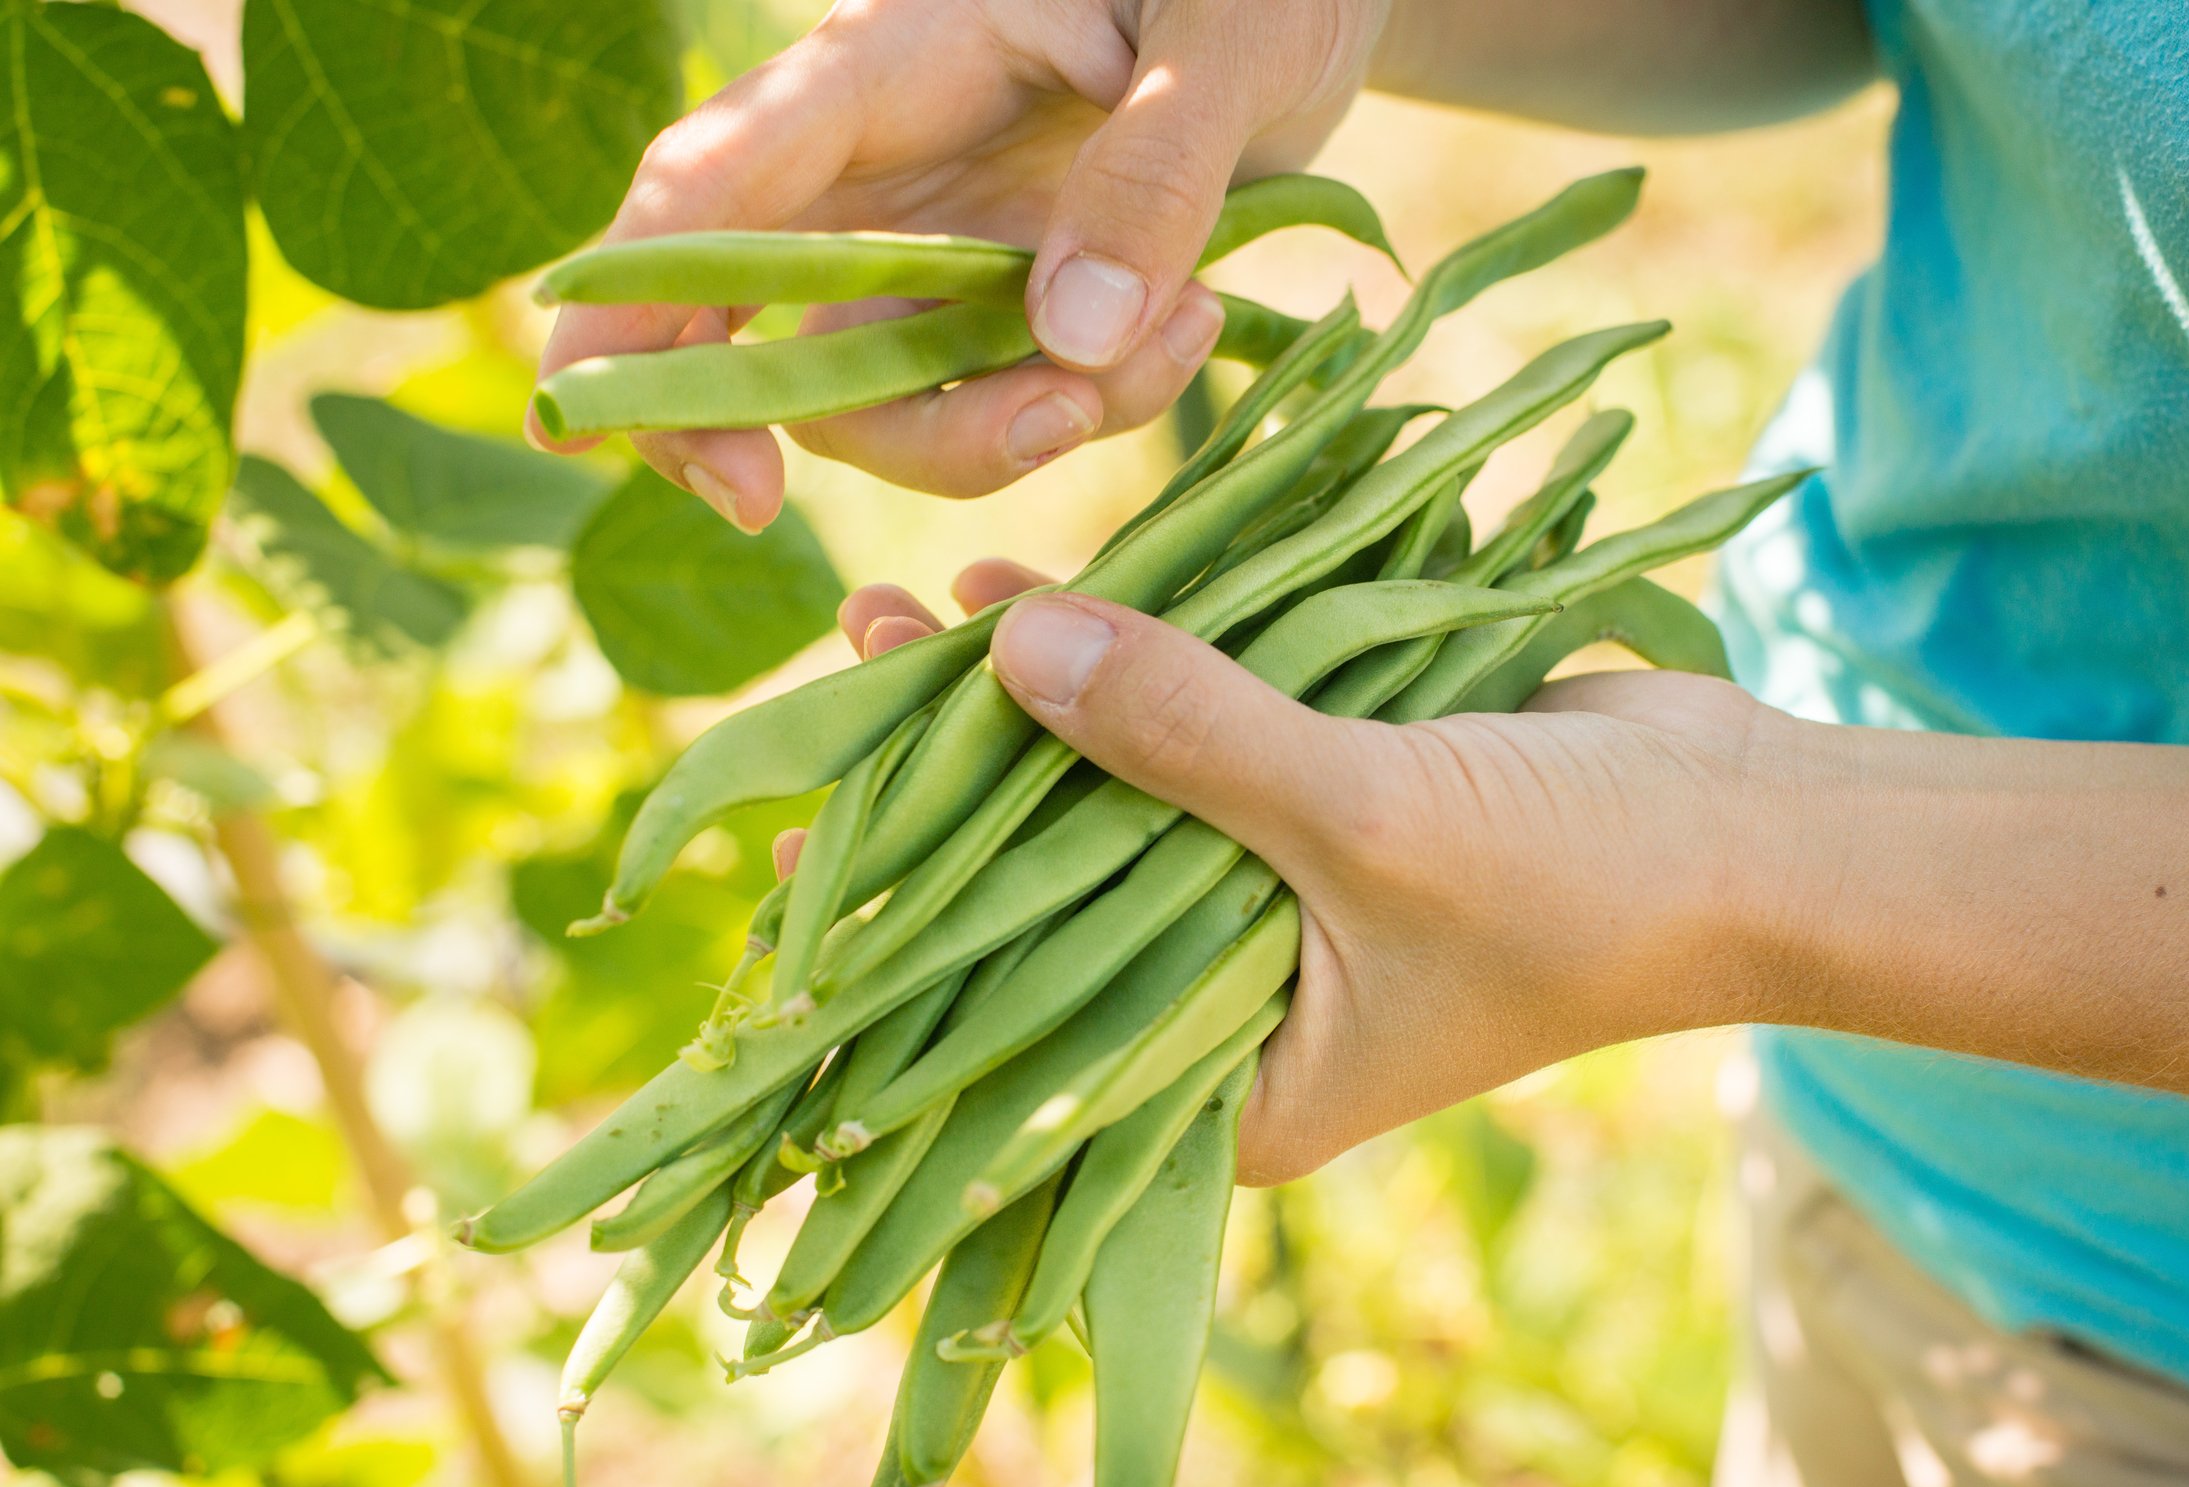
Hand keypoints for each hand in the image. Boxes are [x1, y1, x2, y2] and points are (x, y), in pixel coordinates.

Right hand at [534, 0, 1389, 518]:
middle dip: (788, 433)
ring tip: (1180, 333)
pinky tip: (1197, 319)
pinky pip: (1001, 411)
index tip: (617, 434)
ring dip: (1006, 429)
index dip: (625, 314)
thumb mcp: (1227, 34)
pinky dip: (1093, 406)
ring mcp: (934, 260)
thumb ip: (1157, 170)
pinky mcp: (1005, 316)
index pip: (699, 195)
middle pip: (750, 342)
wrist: (1307, 9)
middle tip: (888, 474)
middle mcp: (876, 181)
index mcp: (876, 72)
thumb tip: (1064, 338)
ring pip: (883, 410)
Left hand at [806, 562, 1793, 1184]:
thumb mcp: (1371, 820)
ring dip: (1035, 707)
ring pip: (1113, 798)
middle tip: (852, 676)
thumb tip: (1006, 645)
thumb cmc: (1585, 888)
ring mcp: (1271, 897)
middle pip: (1049, 894)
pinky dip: (1133, 667)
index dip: (910, 939)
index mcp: (1227, 1087)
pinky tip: (1040, 591)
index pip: (1021, 1030)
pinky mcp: (1312, 801)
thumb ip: (1189, 734)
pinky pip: (1192, 734)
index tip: (811, 846)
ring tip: (916, 613)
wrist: (1759, 831)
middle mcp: (1228, 1003)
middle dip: (959, 788)